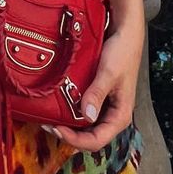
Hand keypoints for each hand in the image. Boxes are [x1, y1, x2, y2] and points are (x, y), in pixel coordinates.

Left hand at [46, 23, 143, 152]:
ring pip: (85, 127)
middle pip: (89, 137)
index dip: (75, 140)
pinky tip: (58, 107)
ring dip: (68, 126)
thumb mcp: (108, 73)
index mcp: (120, 116)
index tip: (56, 128)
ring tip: (49, 118)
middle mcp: (113, 116)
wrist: (125, 33)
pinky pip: (83, 112)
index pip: (96, 141)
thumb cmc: (122, 52)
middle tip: (47, 124)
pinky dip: (71, 113)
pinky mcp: (98, 97)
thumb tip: (87, 116)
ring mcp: (105, 107)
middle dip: (69, 135)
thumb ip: (97, 94)